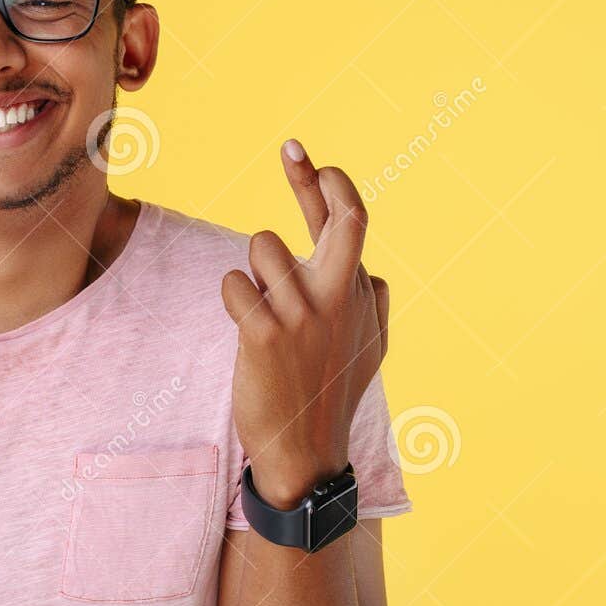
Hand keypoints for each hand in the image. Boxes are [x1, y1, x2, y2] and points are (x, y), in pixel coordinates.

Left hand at [220, 140, 389, 507]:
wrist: (305, 453)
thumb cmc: (330, 395)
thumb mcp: (369, 350)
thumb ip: (370, 306)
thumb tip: (372, 275)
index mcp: (360, 295)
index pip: (352, 223)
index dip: (328, 182)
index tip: (305, 156)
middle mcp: (339, 298)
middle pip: (341, 219)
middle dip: (315, 180)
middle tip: (293, 152)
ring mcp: (304, 316)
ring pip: (264, 247)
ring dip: (253, 269)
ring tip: (261, 308)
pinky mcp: (265, 335)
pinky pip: (235, 284)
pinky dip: (233, 295)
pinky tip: (244, 325)